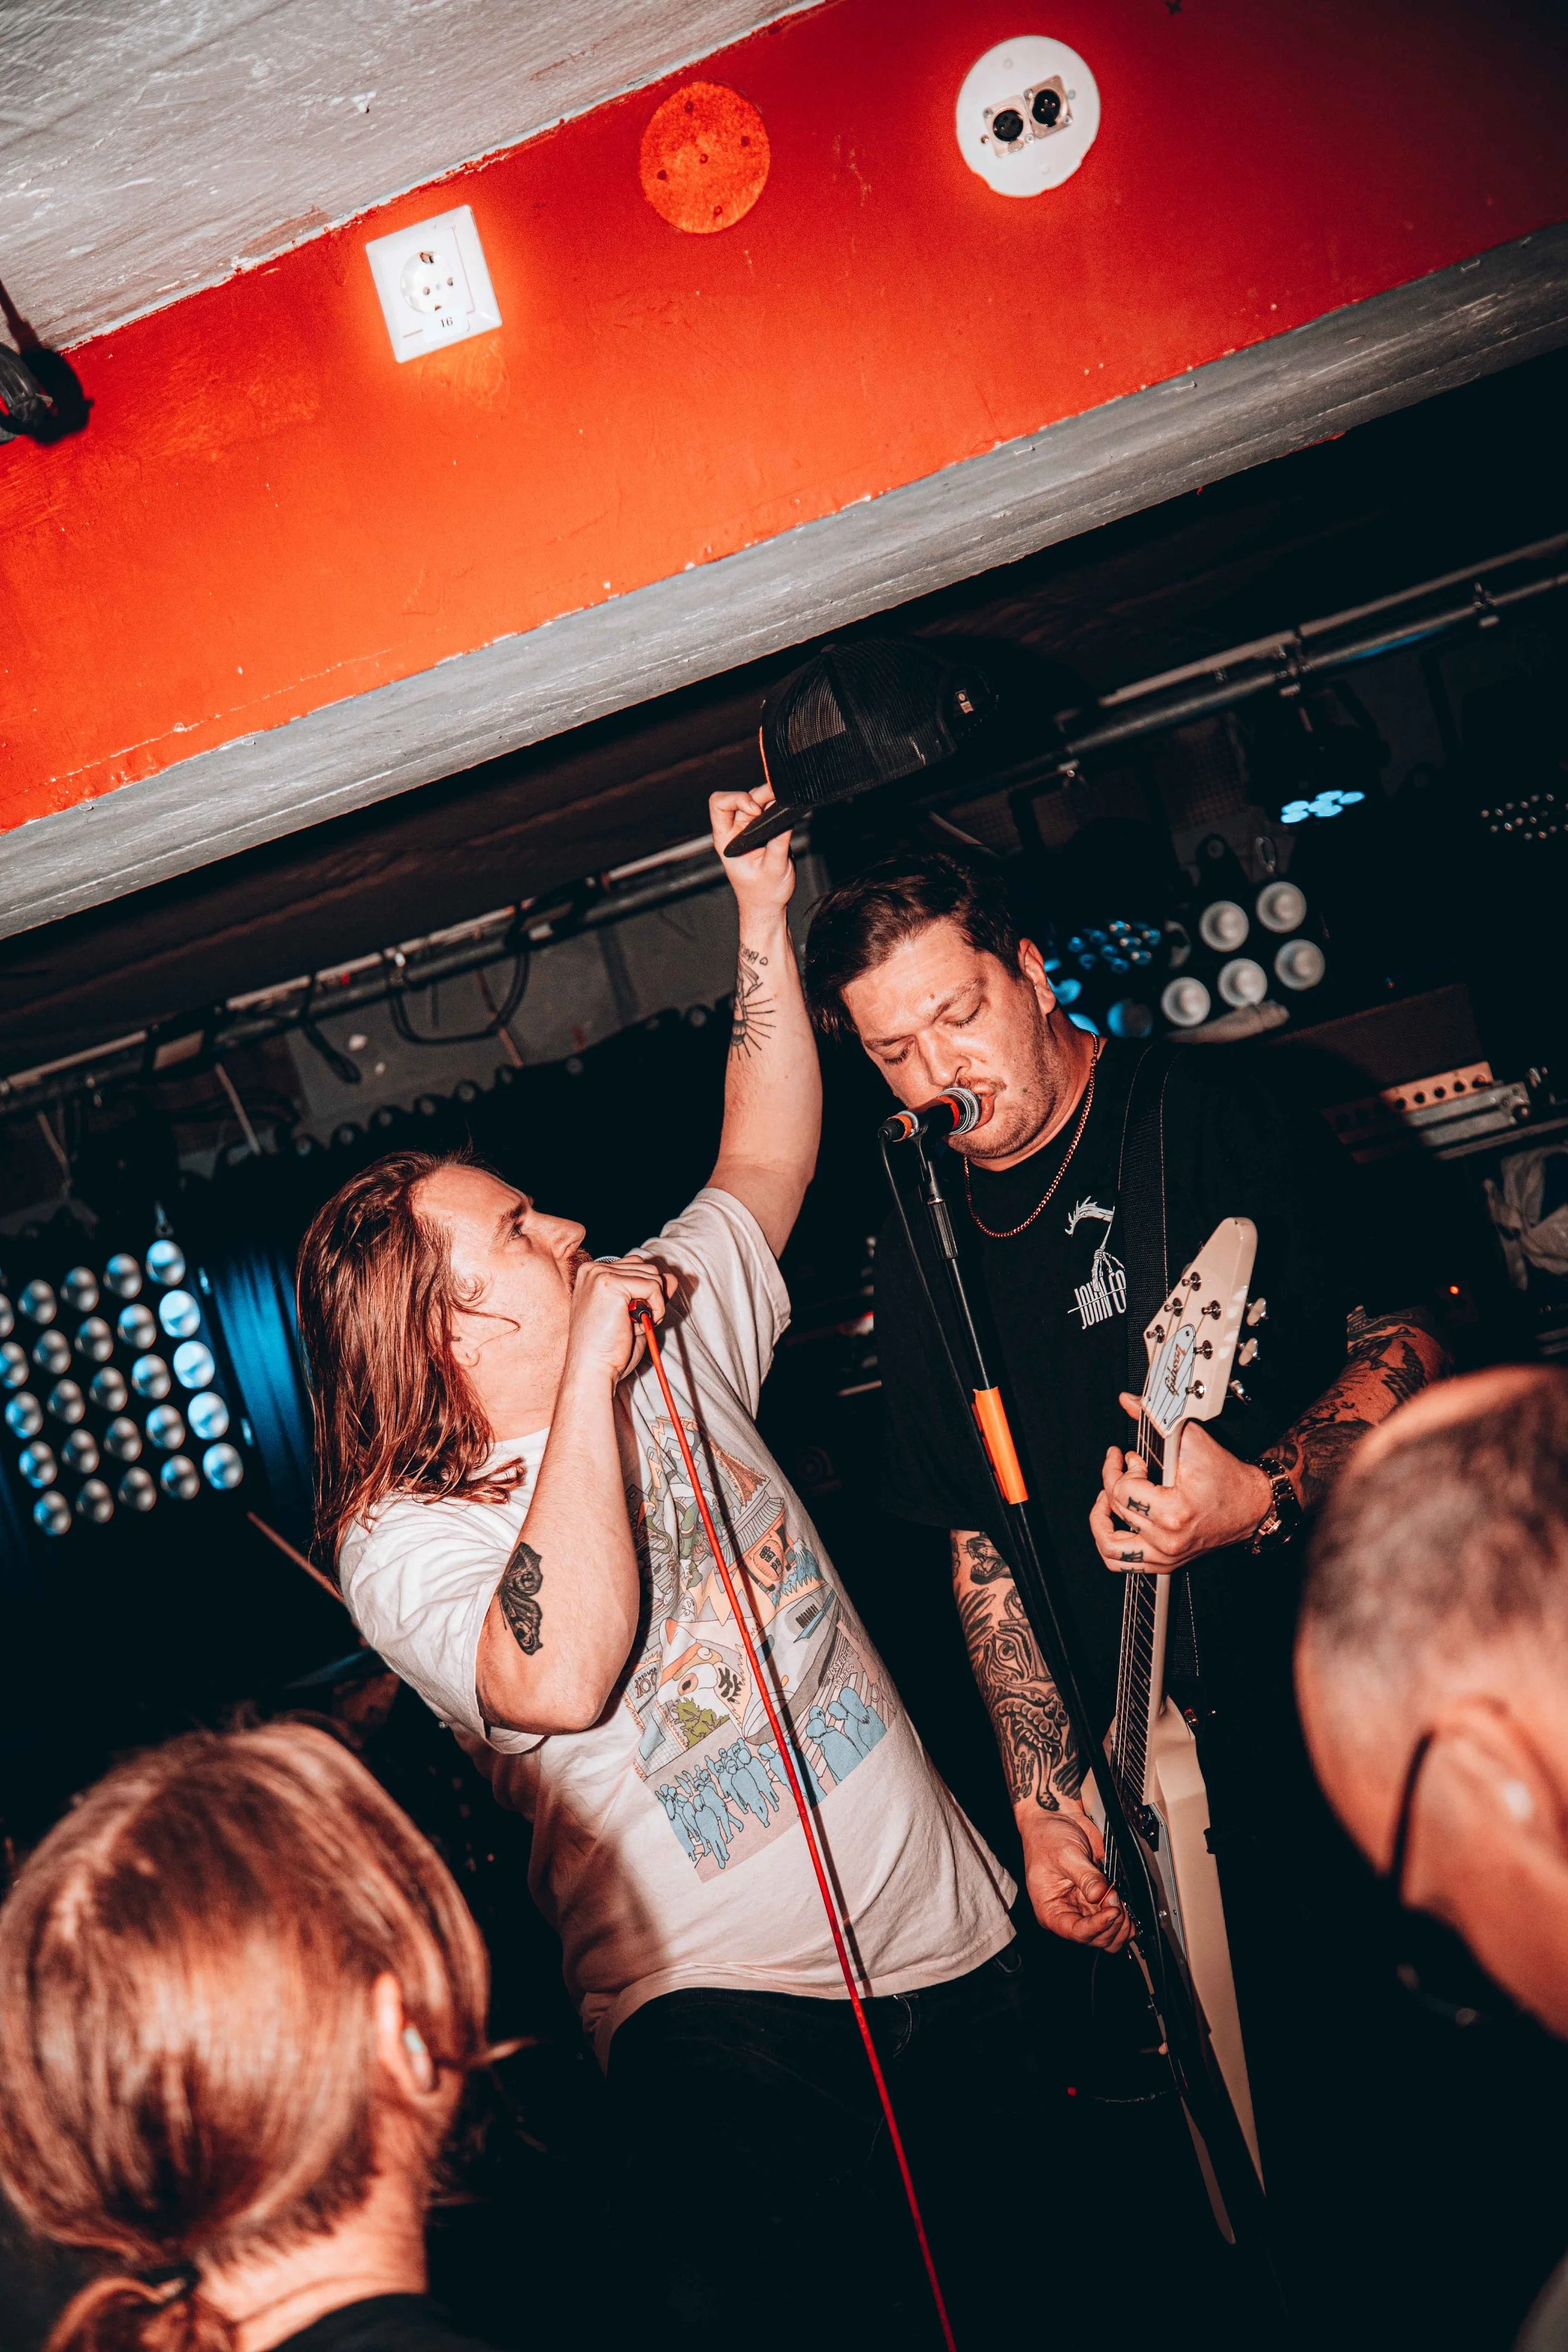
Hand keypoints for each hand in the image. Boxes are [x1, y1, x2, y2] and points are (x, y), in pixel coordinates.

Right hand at [564, 1255, 676, 1382]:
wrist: (593, 1370)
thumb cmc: (610, 1349)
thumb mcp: (635, 1315)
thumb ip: (651, 1293)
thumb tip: (672, 1277)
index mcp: (593, 1274)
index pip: (636, 1266)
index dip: (647, 1292)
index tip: (636, 1317)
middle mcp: (593, 1269)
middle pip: (647, 1268)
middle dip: (652, 1297)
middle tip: (635, 1324)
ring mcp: (599, 1274)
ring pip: (652, 1276)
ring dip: (655, 1304)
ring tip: (636, 1325)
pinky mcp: (609, 1283)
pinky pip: (653, 1286)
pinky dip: (656, 1308)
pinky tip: (640, 1325)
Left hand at [710, 786, 794, 914]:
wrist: (768, 905)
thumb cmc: (763, 893)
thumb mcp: (774, 869)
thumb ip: (779, 843)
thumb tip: (785, 819)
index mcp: (726, 840)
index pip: (719, 804)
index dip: (737, 799)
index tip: (756, 810)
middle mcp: (735, 831)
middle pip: (743, 797)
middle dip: (761, 795)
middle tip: (779, 797)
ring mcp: (749, 829)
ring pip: (758, 799)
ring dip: (771, 798)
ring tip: (786, 804)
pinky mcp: (764, 830)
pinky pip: (769, 809)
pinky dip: (778, 806)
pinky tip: (788, 811)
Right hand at [1020, 1807, 1132, 1950]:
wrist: (1055, 1817)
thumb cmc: (1046, 1836)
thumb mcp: (1064, 1855)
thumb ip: (1085, 1877)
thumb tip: (1101, 1894)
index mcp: (1050, 1910)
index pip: (1077, 1933)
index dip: (1098, 1926)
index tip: (1113, 1910)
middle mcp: (1068, 1913)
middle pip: (1096, 1939)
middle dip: (1111, 1922)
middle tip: (1115, 1897)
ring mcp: (1084, 1907)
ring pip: (1109, 1934)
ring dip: (1121, 1922)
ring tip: (1120, 1898)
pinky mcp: (1098, 1898)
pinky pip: (1115, 1919)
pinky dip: (1125, 1916)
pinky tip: (1127, 1903)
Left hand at [1089, 1393, 1272, 1573]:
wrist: (1253, 1505)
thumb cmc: (1227, 1477)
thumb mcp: (1192, 1440)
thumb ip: (1157, 1419)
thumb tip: (1128, 1402)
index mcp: (1173, 1513)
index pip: (1122, 1491)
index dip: (1120, 1470)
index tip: (1130, 1458)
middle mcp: (1168, 1541)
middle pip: (1116, 1511)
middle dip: (1112, 1482)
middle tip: (1122, 1467)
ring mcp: (1166, 1557)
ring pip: (1110, 1549)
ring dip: (1100, 1523)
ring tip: (1105, 1501)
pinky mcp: (1167, 1563)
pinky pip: (1124, 1564)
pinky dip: (1111, 1545)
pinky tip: (1115, 1522)